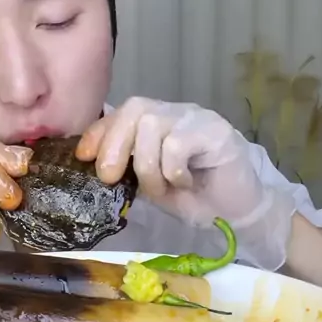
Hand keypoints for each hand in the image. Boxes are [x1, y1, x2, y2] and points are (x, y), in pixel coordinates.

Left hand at [76, 97, 295, 269]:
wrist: (237, 213)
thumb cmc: (194, 198)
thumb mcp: (150, 183)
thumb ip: (127, 168)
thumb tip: (93, 163)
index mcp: (158, 122)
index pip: (123, 112)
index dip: (100, 131)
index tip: (83, 156)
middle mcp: (176, 113)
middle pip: (136, 108)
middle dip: (115, 143)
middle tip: (110, 177)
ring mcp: (197, 118)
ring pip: (154, 124)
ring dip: (147, 165)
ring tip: (161, 189)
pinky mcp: (216, 132)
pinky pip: (178, 142)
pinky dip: (172, 168)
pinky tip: (186, 182)